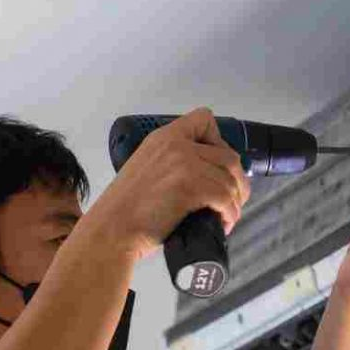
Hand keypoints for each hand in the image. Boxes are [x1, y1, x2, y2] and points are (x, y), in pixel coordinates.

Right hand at [89, 108, 251, 256]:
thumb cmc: (126, 210)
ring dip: (236, 202)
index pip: (204, 118)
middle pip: (228, 155)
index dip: (219, 142)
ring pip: (231, 179)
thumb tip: (204, 174)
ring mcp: (185, 164)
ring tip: (227, 216)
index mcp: (164, 137)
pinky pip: (226, 198)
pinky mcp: (190, 187)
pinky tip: (223, 223)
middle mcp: (177, 144)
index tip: (216, 167)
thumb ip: (171, 162)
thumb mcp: (147, 169)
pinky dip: (230, 213)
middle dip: (237, 180)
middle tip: (233, 199)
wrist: (112, 231)